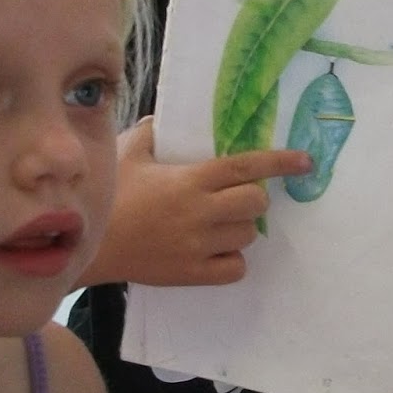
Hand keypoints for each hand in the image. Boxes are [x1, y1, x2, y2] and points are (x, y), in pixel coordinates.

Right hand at [83, 119, 312, 285]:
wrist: (86, 245)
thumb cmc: (108, 195)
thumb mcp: (126, 153)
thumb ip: (151, 132)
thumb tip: (165, 119)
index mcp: (190, 180)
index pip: (246, 167)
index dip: (281, 163)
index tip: (306, 162)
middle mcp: (200, 213)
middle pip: (256, 204)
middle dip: (254, 197)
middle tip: (236, 197)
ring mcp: (198, 246)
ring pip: (247, 236)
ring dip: (241, 227)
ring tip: (217, 223)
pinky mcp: (192, 274)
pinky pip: (235, 268)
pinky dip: (233, 258)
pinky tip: (215, 249)